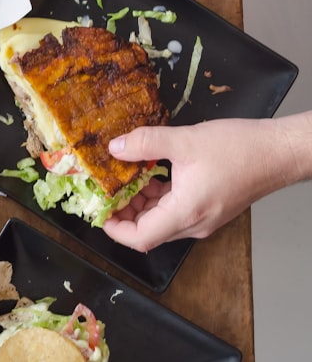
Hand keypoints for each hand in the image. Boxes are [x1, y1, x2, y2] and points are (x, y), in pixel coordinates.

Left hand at [103, 115, 311, 251]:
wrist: (279, 152)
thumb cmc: (240, 149)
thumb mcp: (185, 140)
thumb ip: (145, 143)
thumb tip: (114, 147)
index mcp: (186, 212)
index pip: (140, 238)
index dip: (114, 228)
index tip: (99, 211)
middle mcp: (194, 223)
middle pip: (148, 231)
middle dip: (123, 213)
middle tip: (107, 189)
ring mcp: (204, 218)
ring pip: (161, 220)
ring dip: (141, 203)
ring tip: (127, 178)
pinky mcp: (209, 209)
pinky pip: (176, 211)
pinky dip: (159, 197)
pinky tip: (152, 174)